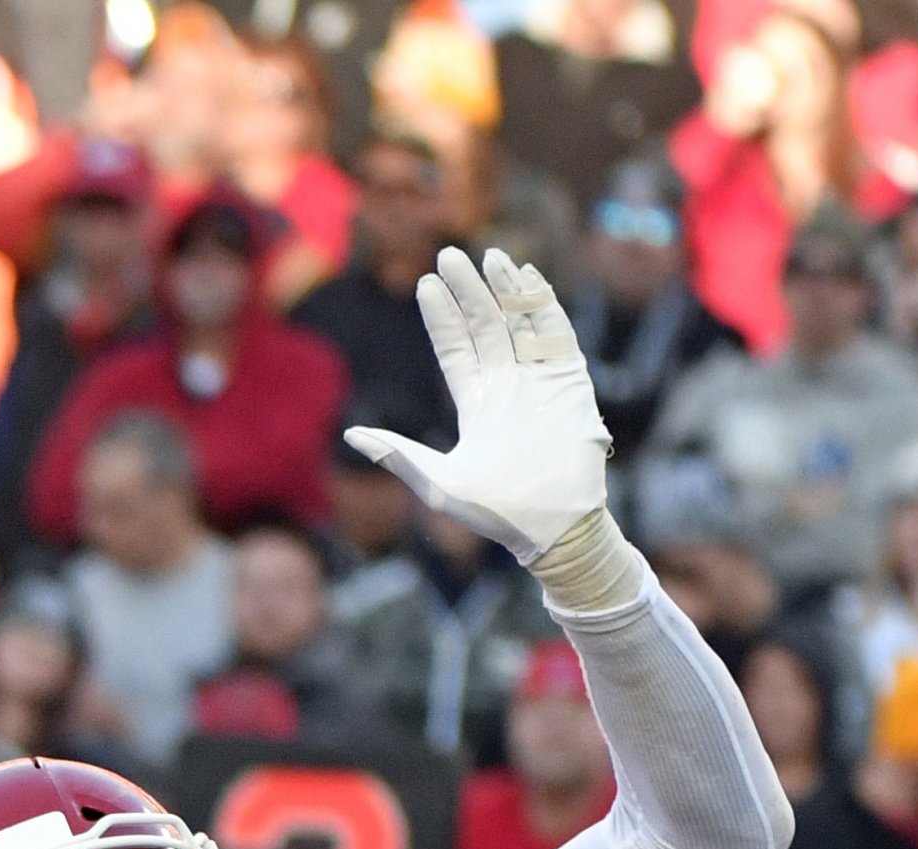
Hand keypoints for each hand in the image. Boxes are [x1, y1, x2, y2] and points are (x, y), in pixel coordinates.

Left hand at [344, 248, 610, 566]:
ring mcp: (539, 381)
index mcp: (475, 404)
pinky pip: (556, 334)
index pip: (454, 349)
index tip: (425, 285)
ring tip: (488, 256)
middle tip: (448, 254)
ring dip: (504, 290)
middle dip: (467, 291)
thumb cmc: (493, 513)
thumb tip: (347, 436)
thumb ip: (395, 453)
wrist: (549, 526)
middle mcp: (506, 386)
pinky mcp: (570, 382)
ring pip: (519, 322)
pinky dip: (543, 305)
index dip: (441, 317)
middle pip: (484, 326)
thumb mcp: (435, 481)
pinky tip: (526, 278)